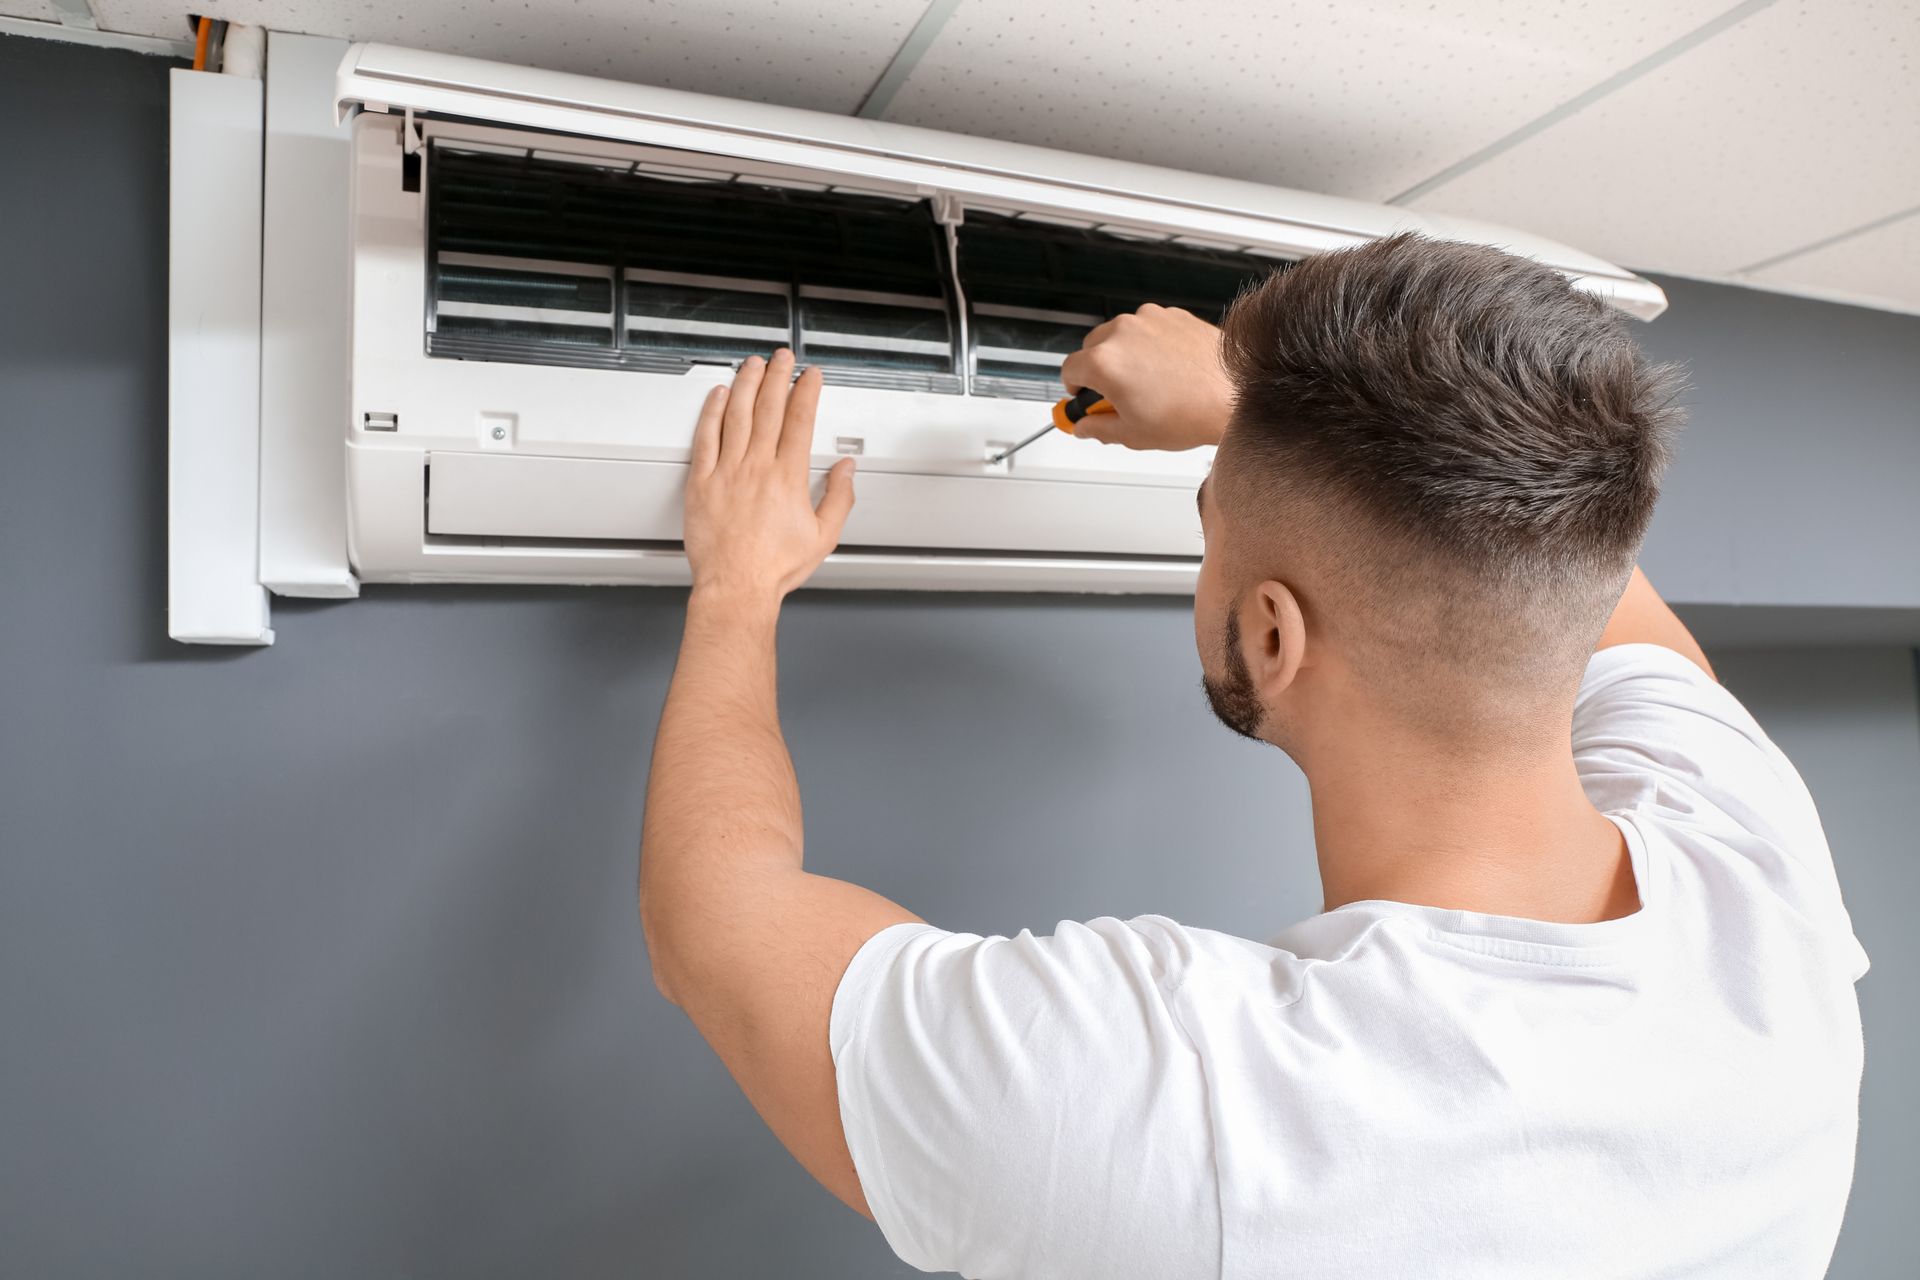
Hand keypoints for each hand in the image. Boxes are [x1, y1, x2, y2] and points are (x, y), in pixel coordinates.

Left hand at [682, 349, 853, 605]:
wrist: (737, 587)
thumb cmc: (774, 567)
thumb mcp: (823, 536)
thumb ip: (840, 498)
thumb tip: (847, 471)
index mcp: (788, 478)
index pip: (799, 421)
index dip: (805, 392)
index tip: (809, 377)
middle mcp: (757, 468)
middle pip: (768, 409)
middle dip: (777, 377)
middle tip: (782, 358)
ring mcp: (727, 472)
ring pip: (737, 415)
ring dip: (746, 384)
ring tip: (751, 365)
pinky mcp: (701, 483)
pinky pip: (706, 438)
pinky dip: (712, 412)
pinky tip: (718, 396)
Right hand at [1058, 304, 1233, 451]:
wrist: (1236, 394)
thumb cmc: (1191, 412)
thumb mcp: (1133, 433)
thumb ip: (1097, 429)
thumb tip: (1084, 426)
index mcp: (1104, 362)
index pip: (1069, 369)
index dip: (1073, 388)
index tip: (1082, 397)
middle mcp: (1123, 332)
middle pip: (1092, 348)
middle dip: (1099, 371)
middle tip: (1118, 396)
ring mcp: (1149, 319)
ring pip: (1121, 335)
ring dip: (1125, 355)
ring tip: (1150, 384)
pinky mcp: (1172, 315)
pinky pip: (1149, 328)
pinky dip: (1151, 345)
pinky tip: (1169, 370)